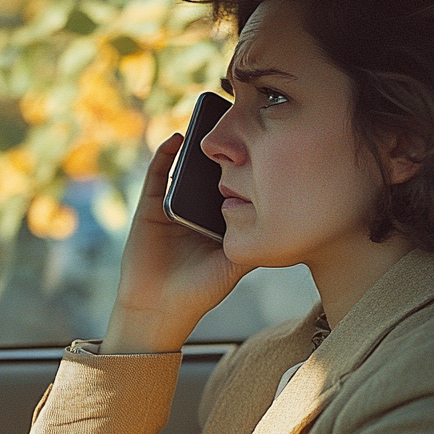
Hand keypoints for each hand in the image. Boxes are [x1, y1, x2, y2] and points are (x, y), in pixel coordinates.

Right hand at [101, 133, 250, 352]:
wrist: (160, 308)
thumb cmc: (200, 291)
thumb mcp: (235, 263)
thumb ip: (254, 241)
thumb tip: (284, 218)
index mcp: (217, 222)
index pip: (232, 188)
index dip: (243, 169)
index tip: (260, 145)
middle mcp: (196, 211)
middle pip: (210, 175)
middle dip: (221, 154)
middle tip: (237, 125)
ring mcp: (172, 207)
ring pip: (185, 170)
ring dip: (195, 148)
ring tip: (209, 124)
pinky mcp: (149, 206)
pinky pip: (157, 174)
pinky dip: (165, 154)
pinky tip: (177, 139)